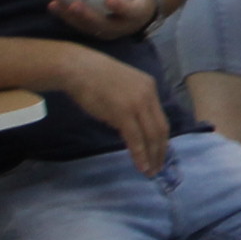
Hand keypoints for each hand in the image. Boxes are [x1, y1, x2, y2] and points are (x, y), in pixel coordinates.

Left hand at [50, 0, 162, 44]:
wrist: (138, 8)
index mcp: (138, 11)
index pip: (132, 11)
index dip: (122, 7)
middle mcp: (123, 26)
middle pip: (105, 25)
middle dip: (88, 17)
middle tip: (75, 5)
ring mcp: (108, 30)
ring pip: (89, 28)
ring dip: (71, 17)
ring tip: (56, 3)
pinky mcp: (94, 30)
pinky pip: (79, 25)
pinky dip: (65, 15)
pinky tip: (53, 4)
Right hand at [55, 46, 170, 174]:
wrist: (78, 68)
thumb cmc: (94, 78)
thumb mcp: (122, 88)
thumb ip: (131, 106)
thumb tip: (131, 129)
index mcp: (150, 87)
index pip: (161, 118)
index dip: (162, 139)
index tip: (160, 153)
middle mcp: (149, 94)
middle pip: (161, 128)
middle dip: (161, 151)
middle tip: (158, 167)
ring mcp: (137, 103)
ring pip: (151, 135)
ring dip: (152, 156)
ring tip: (150, 171)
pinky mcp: (124, 113)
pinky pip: (136, 138)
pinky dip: (140, 154)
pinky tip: (141, 166)